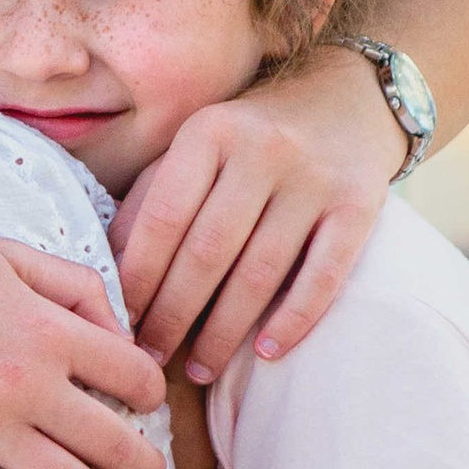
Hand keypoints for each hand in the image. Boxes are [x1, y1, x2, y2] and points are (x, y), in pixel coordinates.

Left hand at [111, 50, 399, 384]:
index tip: (119, 323)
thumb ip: (152, 198)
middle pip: (207, 251)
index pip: (163, 217)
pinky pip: (324, 277)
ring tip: (198, 369)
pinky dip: (294, 321)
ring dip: (224, 331)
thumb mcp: (195, 149)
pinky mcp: (360, 206)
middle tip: (150, 357)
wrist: (345, 100)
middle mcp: (262, 150)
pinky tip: (265, 353)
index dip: (137, 277)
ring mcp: (315, 179)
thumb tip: (107, 270)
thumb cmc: (250, 138)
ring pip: (261, 272)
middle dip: (173, 314)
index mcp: (209, 132)